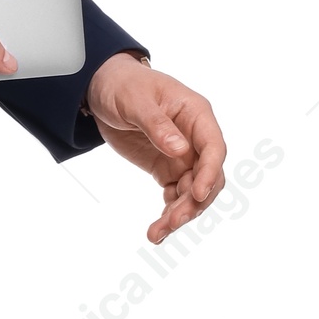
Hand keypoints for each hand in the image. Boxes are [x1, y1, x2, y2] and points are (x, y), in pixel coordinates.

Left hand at [83, 55, 225, 243]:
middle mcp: (195, 138)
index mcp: (196, 115)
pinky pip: (174, 195)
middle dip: (194, 201)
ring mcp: (183, 156)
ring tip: (157, 232)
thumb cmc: (124, 86)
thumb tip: (180, 150)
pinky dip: (168, 213)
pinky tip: (156, 231)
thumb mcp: (136, 101)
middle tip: (172, 221)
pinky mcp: (167, 169)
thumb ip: (157, 125)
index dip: (209, 173)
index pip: (213, 148)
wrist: (104, 88)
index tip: (196, 194)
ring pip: (192, 192)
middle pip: (207, 176)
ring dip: (180, 213)